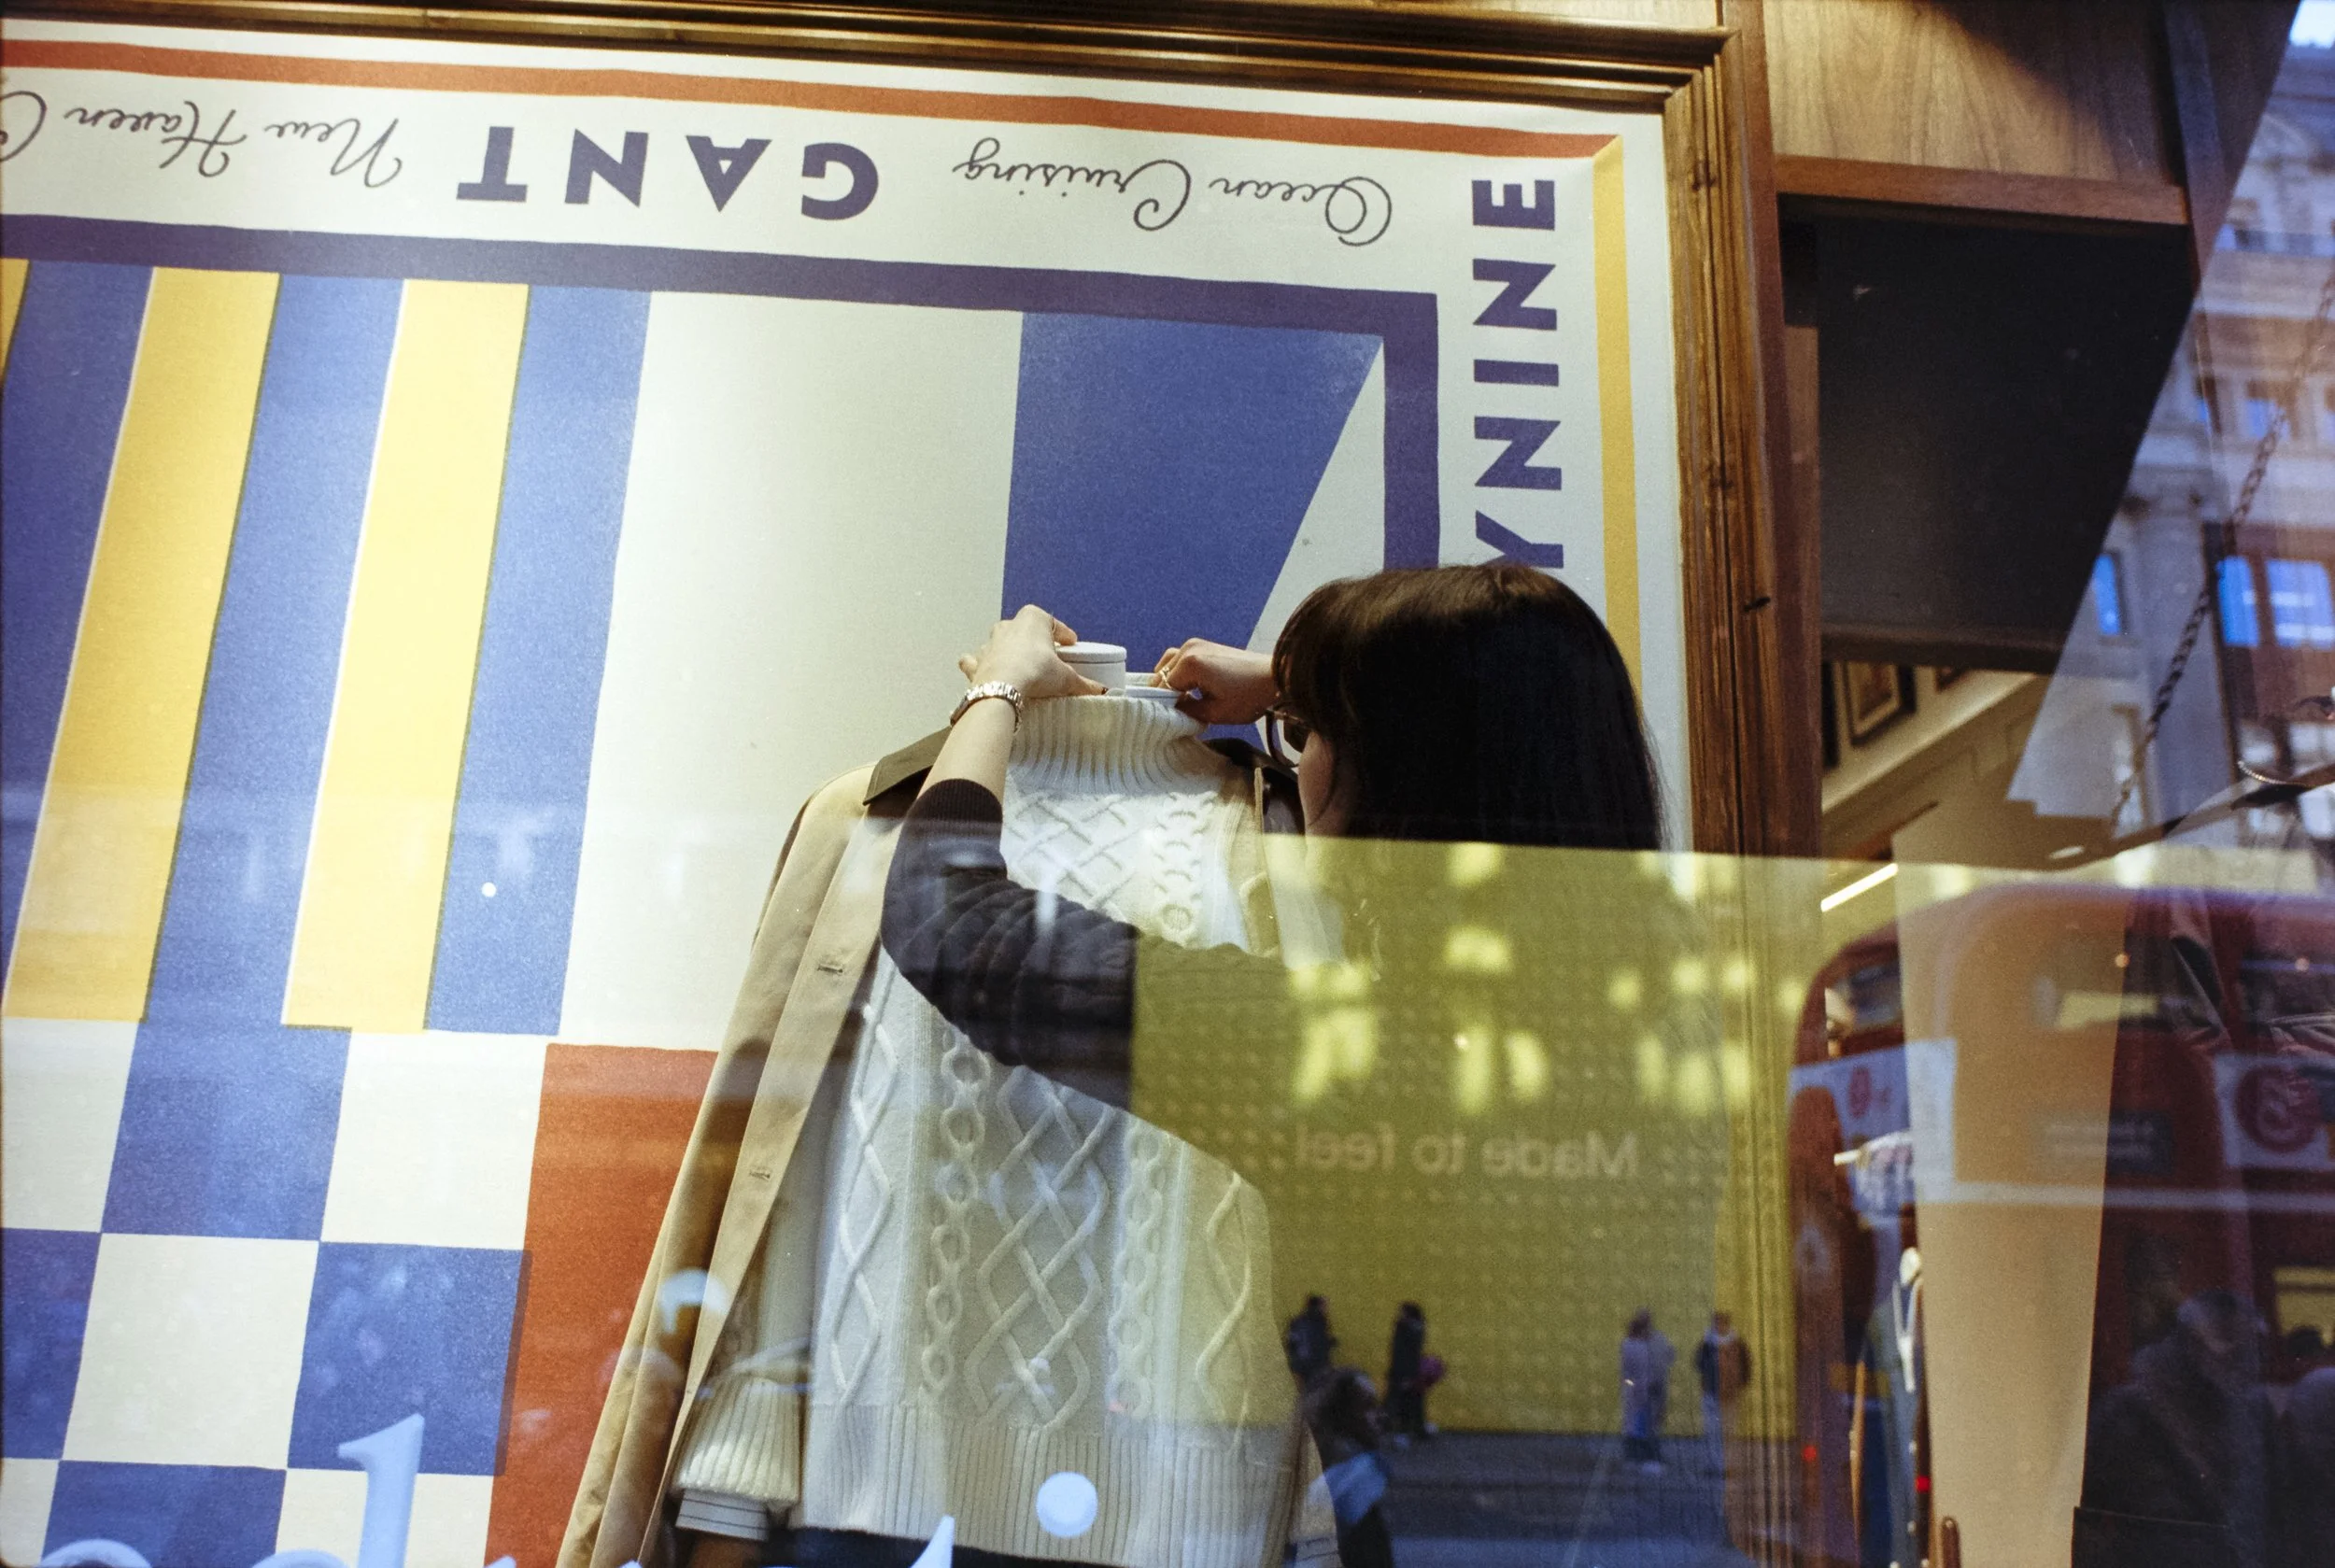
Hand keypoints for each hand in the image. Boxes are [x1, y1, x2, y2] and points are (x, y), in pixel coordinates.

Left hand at [959, 605, 1106, 698]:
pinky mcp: (976, 662)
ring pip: (998, 642)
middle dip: (1032, 641)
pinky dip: (978, 665)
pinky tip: (986, 673)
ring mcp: (989, 643)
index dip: (1062, 633)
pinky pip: (975, 660)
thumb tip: (1100, 691)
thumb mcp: (1065, 678)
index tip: (1070, 643)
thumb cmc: (1035, 672)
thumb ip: (1083, 683)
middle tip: (1044, 657)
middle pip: (1023, 629)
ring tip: (1017, 667)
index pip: (1053, 623)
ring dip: (1006, 651)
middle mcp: (1009, 626)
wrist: (1003, 688)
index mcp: (1033, 619)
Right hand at [1154, 639, 1276, 723]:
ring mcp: (1197, 643)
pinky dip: (1181, 672)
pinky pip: (1182, 658)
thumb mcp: (1214, 713)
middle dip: (1167, 692)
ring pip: (1169, 664)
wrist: (1274, 678)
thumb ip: (1186, 712)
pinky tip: (1192, 688)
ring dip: (1172, 681)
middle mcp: (1189, 649)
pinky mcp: (1206, 645)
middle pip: (1162, 674)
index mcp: (1190, 664)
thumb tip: (1172, 711)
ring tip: (1184, 699)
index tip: (1172, 719)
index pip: (1162, 688)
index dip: (1165, 706)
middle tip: (1179, 711)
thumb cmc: (1249, 697)